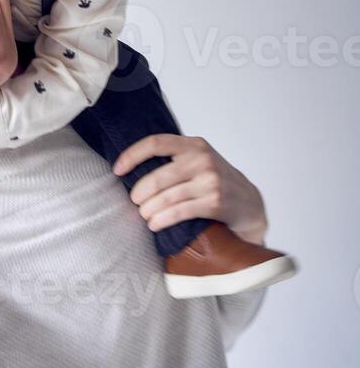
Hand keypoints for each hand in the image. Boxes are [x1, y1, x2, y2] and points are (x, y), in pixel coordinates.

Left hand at [113, 134, 267, 244]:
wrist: (250, 204)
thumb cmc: (216, 182)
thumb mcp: (200, 161)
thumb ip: (175, 158)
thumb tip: (132, 167)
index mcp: (194, 144)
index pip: (155, 143)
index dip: (132, 155)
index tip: (117, 169)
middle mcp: (202, 159)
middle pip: (157, 176)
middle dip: (140, 193)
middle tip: (134, 202)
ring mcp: (210, 180)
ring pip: (166, 197)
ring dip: (148, 210)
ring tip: (144, 216)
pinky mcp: (215, 202)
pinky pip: (179, 212)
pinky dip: (162, 219)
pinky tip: (155, 224)